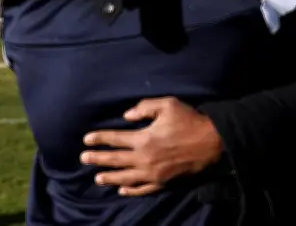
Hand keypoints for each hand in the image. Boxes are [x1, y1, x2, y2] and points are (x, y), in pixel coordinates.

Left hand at [80, 97, 223, 196]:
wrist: (212, 143)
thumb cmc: (190, 120)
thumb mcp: (167, 105)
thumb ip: (144, 107)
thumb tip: (126, 116)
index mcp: (144, 138)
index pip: (115, 138)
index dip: (99, 138)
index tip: (86, 139)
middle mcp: (144, 158)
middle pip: (115, 160)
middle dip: (98, 159)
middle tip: (83, 158)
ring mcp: (153, 173)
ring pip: (125, 178)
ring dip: (110, 177)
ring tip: (97, 178)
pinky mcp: (163, 183)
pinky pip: (143, 189)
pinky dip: (131, 191)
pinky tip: (122, 190)